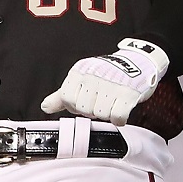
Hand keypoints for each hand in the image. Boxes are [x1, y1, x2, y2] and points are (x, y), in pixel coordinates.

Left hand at [41, 38, 169, 125]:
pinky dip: (119, 119)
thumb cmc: (107, 73)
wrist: (137, 62)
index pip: (66, 98)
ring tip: (111, 103)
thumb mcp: (81, 78)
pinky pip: (117, 117)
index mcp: (79, 72)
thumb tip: (45, 107)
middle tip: (100, 101)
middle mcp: (93, 77)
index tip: (83, 101)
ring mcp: (111, 86)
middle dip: (91, 110)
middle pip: (83, 110)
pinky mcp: (128, 94)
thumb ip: (62, 95)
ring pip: (100, 115)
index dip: (74, 105)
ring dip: (106, 114)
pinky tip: (120, 109)